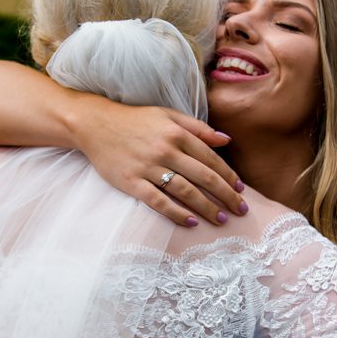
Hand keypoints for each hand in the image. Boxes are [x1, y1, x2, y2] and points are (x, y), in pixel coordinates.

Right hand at [69, 99, 246, 226]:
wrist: (96, 125)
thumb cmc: (135, 120)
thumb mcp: (168, 115)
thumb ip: (198, 128)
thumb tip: (226, 140)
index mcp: (177, 134)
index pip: (211, 159)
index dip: (229, 176)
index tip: (241, 190)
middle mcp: (165, 151)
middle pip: (203, 177)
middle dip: (225, 195)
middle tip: (240, 210)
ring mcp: (148, 168)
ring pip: (185, 191)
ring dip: (206, 207)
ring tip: (221, 219)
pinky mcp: (132, 183)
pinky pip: (158, 201)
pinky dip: (176, 213)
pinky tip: (191, 222)